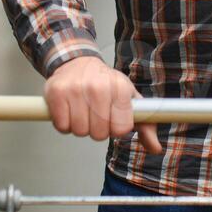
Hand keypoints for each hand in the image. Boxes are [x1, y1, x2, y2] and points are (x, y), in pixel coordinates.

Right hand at [44, 56, 162, 153]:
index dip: (116, 129)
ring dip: (81, 127)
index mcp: (120, 87)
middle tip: (96, 116)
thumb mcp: (129, 99)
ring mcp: (75, 89)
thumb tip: (156, 148)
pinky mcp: (56, 93)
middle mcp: (98, 87)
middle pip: (99, 134)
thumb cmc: (106, 83)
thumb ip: (145, 125)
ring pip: (79, 131)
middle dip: (98, 130)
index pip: (121, 129)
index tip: (113, 119)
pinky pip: (62, 126)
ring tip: (83, 112)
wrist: (78, 62)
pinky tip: (69, 111)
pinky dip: (65, 124)